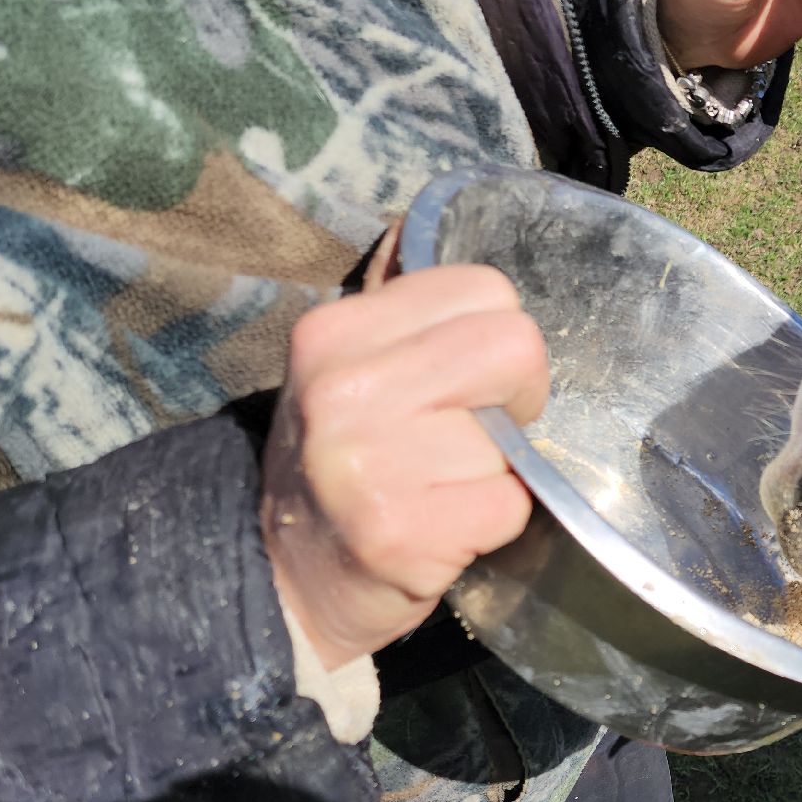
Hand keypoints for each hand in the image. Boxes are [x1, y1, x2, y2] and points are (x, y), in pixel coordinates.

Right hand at [261, 266, 547, 671]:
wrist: (285, 579)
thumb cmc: (344, 465)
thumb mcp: (347, 369)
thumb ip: (396, 306)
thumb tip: (415, 222)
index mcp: (334, 331)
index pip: (485, 289)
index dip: (496, 342)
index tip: (464, 388)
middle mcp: (342, 388)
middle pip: (516, 347)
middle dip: (516, 398)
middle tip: (473, 438)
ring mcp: (364, 463)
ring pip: (511, 440)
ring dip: (494, 473)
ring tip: (438, 491)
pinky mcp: (396, 534)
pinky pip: (508, 505)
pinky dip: (493, 525)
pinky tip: (442, 531)